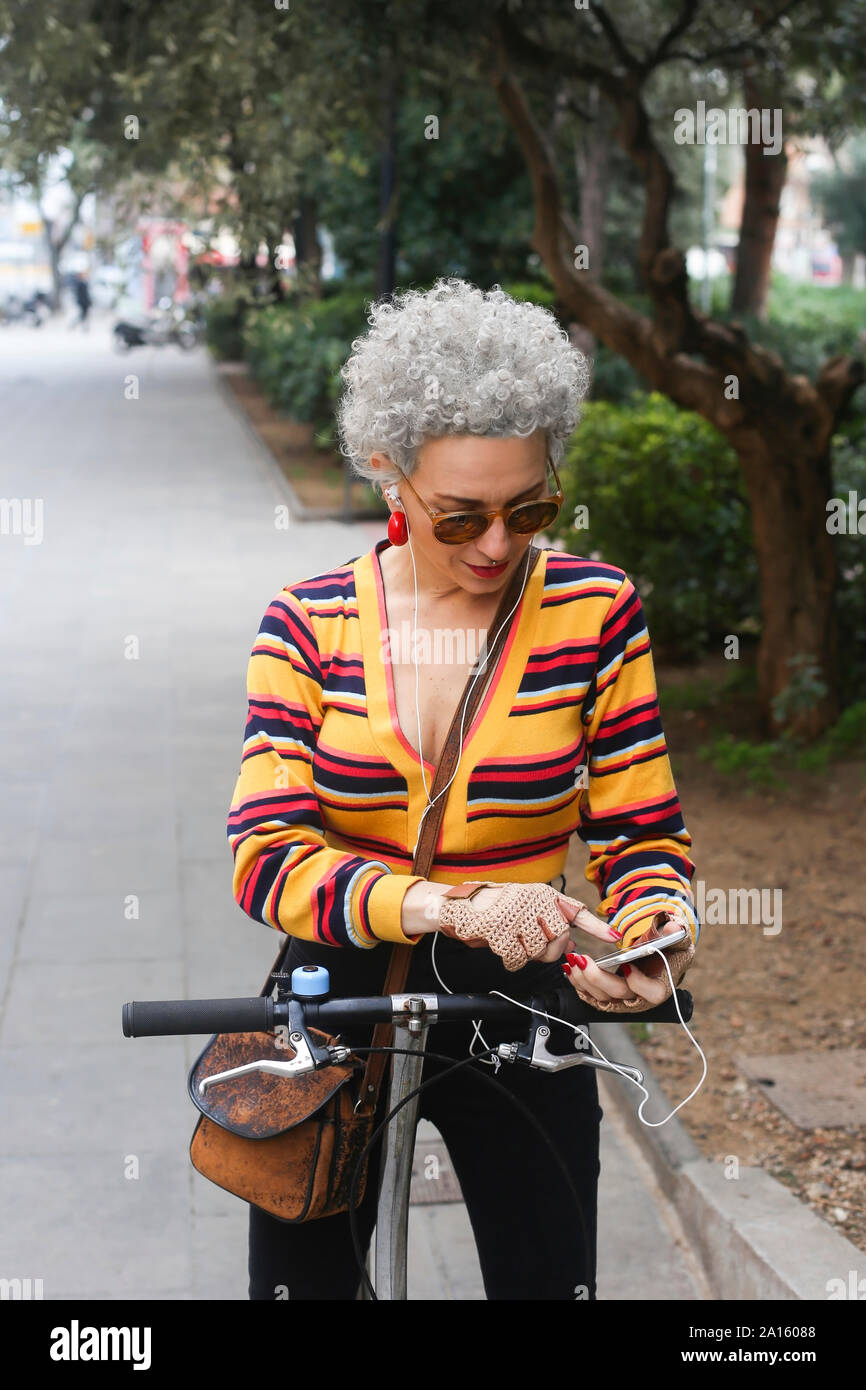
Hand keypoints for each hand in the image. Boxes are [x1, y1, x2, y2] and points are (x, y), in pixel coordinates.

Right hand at [436, 881, 622, 972]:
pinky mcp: (502, 926)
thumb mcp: (528, 912)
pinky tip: (502, 946)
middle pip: (559, 940)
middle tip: (531, 944)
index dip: (597, 927)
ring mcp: (518, 913)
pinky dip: (511, 959)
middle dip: (549, 951)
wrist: (461, 906)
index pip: (577, 913)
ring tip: (512, 940)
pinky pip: (518, 957)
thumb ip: (551, 928)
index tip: (616, 937)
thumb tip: (573, 949)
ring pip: (539, 951)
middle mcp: (535, 901)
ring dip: (526, 954)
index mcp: (545, 896)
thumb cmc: (497, 909)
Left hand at [562, 916, 692, 1009]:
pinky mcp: (609, 995)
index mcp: (660, 986)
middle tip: (584, 960)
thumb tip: (673, 929)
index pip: (652, 993)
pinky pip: (591, 995)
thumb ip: (677, 933)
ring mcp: (623, 999)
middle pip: (619, 995)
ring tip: (573, 961)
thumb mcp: (678, 939)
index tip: (627, 966)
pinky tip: (570, 969)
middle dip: (598, 979)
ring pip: (601, 998)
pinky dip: (578, 983)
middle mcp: (640, 998)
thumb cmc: (669, 949)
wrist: (658, 955)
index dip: (639, 983)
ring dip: (584, 981)